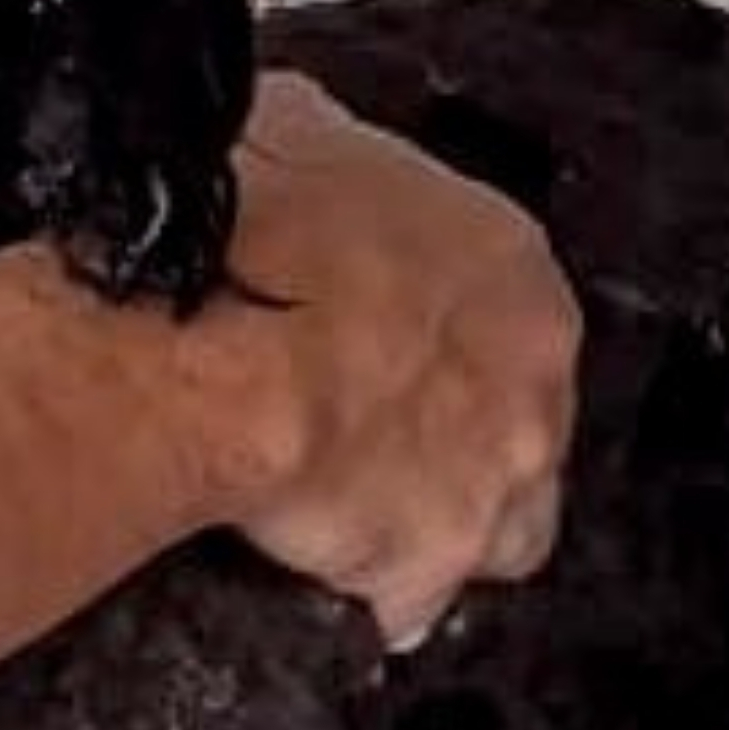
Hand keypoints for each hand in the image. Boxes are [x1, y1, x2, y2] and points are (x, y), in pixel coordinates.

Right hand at [202, 73, 580, 646]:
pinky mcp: (430, 563)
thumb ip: (328, 152)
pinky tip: (315, 571)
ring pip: (499, 524)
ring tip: (348, 506)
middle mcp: (528, 374)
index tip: (378, 330)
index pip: (498, 303)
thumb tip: (301, 148)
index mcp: (506, 258)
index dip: (431, 323)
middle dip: (450, 429)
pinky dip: (370, 593)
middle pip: (517, 420)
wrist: (200, 338)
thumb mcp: (286, 128)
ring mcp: (493, 478)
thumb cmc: (238, 230)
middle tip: (363, 421)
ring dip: (436, 519)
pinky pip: (410, 601)